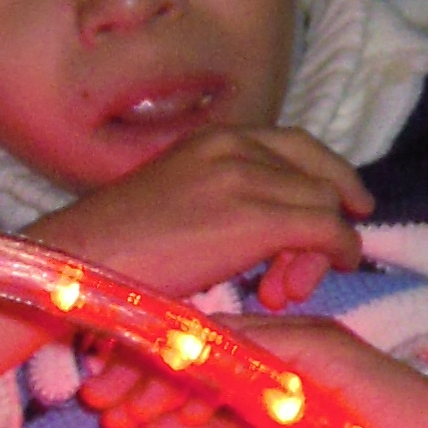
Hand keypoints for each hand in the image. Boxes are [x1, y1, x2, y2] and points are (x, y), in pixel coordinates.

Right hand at [0, 128, 375, 408]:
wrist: (81, 261)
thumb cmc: (112, 248)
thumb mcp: (174, 201)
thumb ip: (219, 199)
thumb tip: (261, 231)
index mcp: (215, 137)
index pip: (298, 146)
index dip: (328, 178)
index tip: (347, 206)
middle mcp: (236, 145)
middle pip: (319, 174)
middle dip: (325, 219)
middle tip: (305, 269)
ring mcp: (247, 177)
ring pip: (325, 204)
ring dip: (318, 252)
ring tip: (279, 290)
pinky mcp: (256, 217)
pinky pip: (326, 229)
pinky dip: (333, 255)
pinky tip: (303, 285)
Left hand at [79, 315, 427, 427]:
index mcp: (261, 360)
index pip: (190, 356)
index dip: (141, 377)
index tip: (101, 406)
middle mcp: (274, 338)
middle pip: (191, 342)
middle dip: (137, 372)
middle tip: (95, 401)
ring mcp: (296, 336)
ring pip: (214, 345)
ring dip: (163, 378)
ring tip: (124, 410)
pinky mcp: (319, 346)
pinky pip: (255, 355)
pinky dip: (214, 383)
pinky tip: (183, 411)